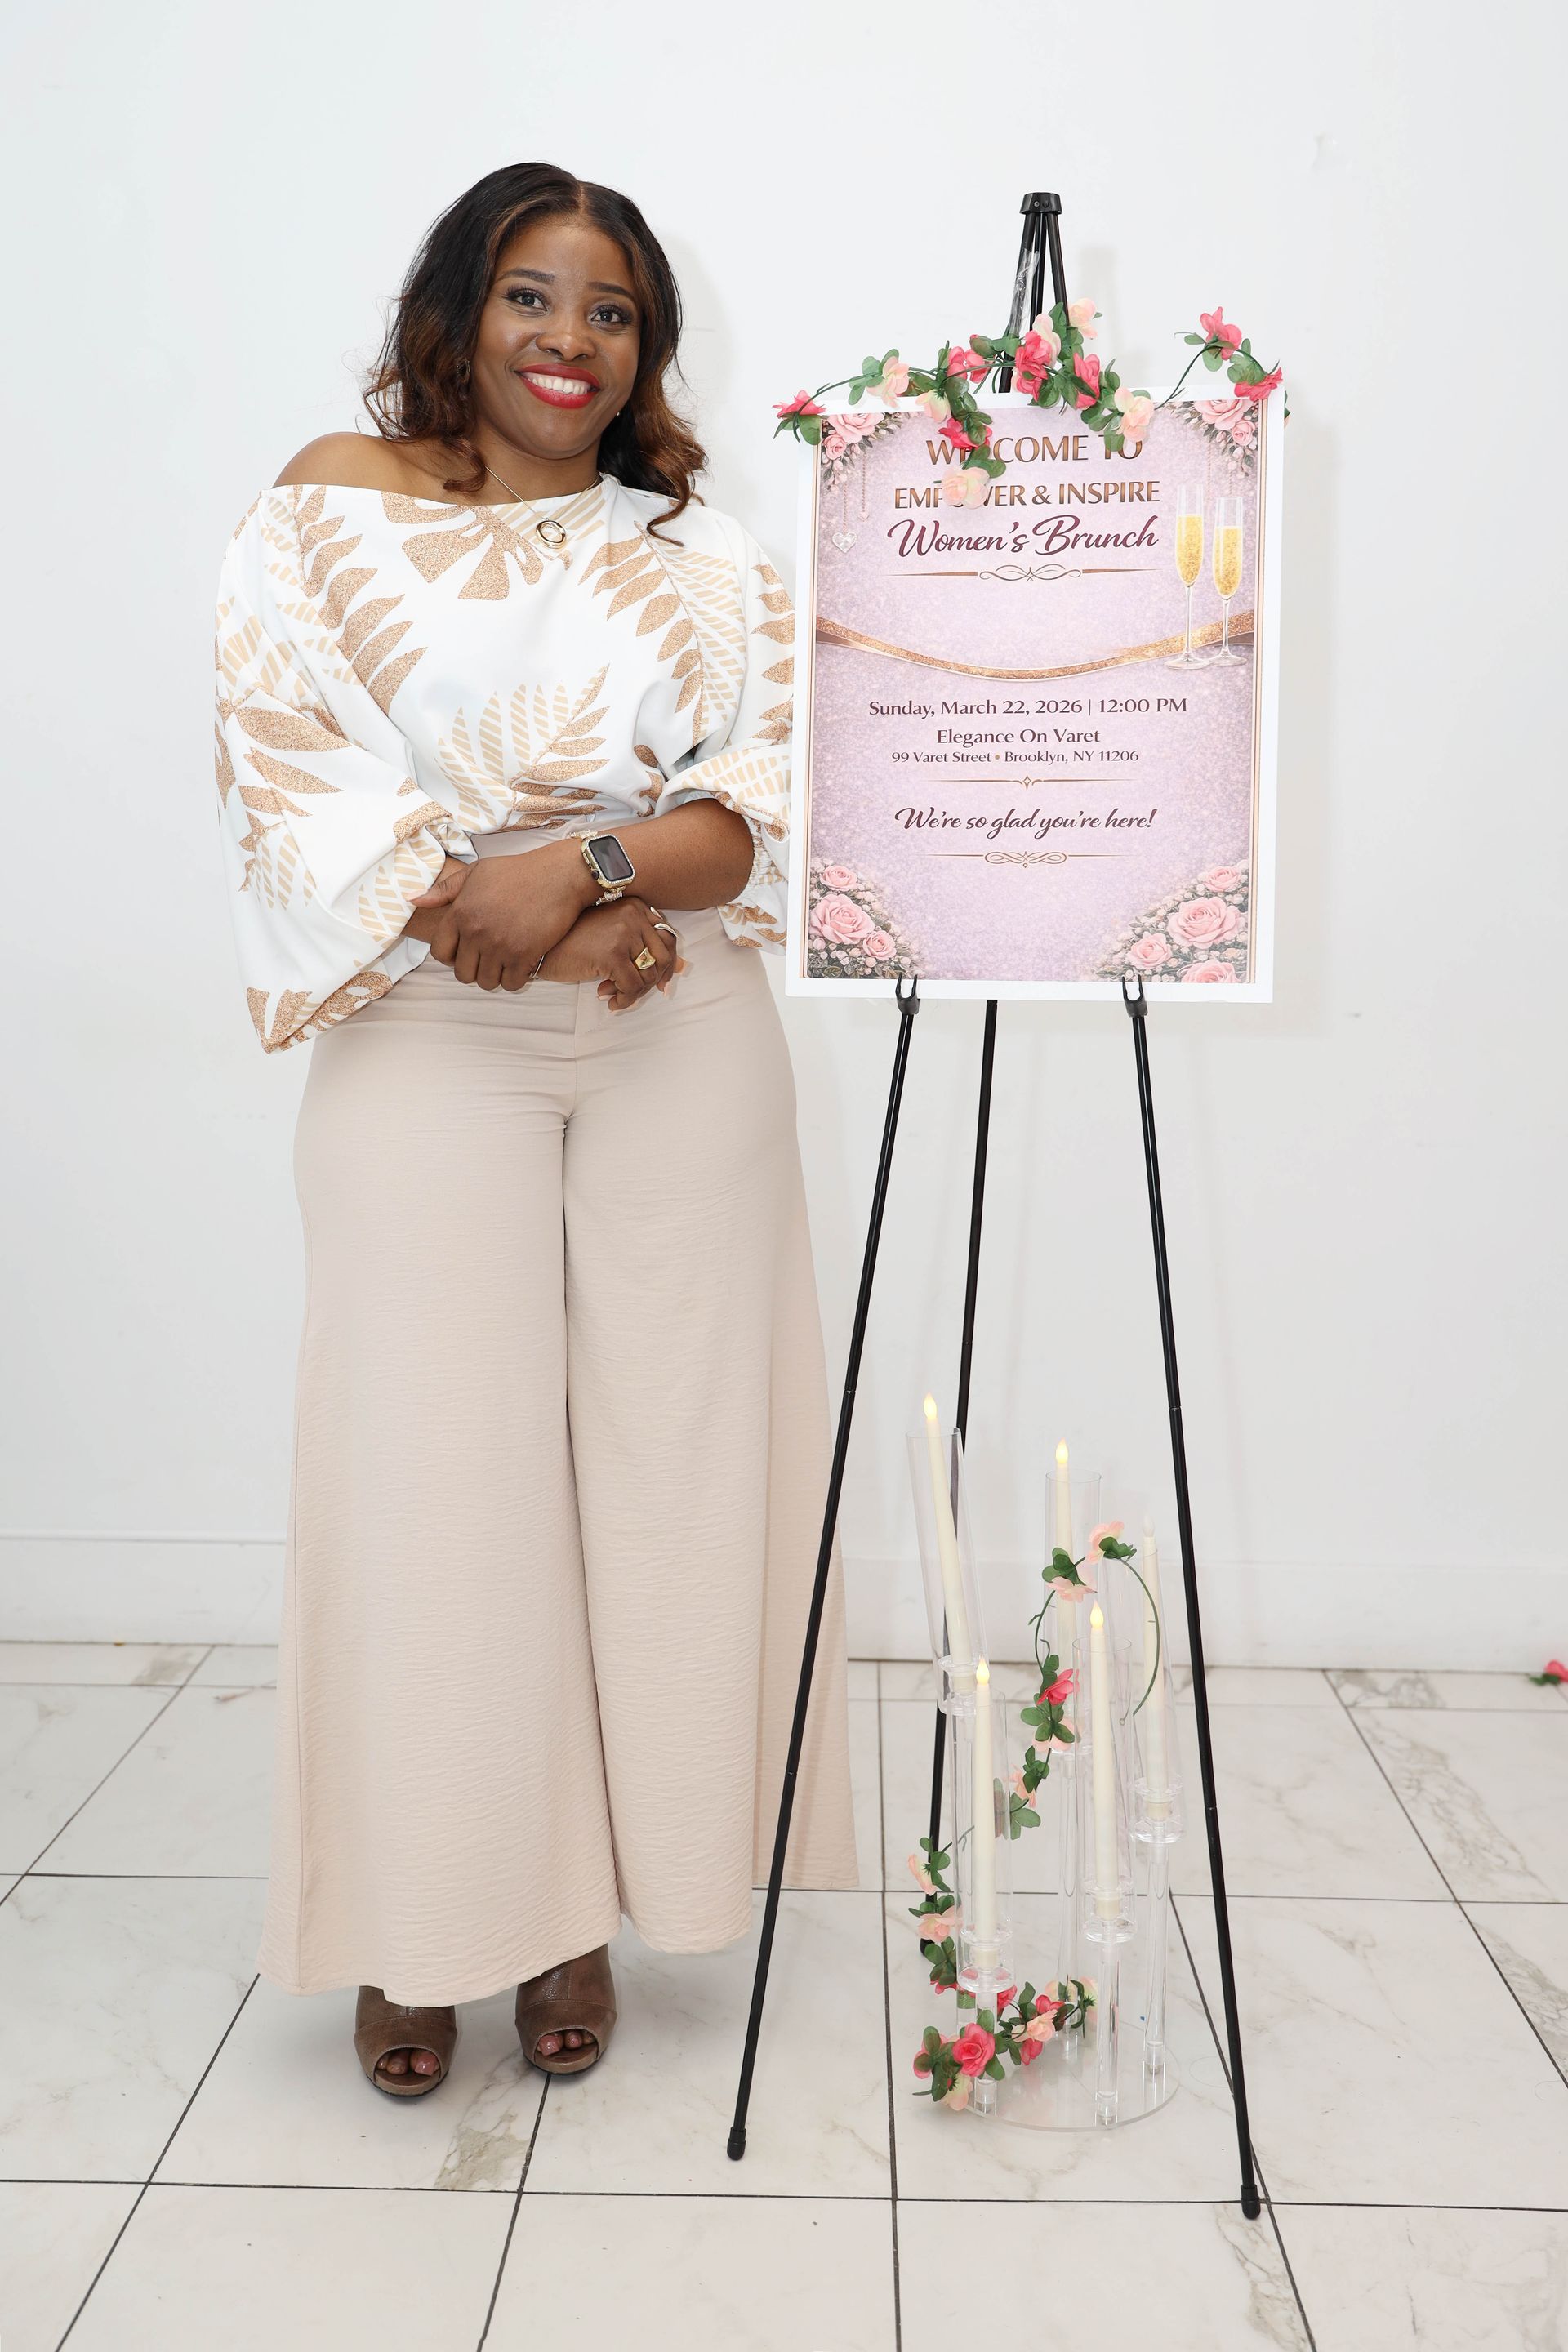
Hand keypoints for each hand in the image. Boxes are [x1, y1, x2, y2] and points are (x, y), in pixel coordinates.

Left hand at [410, 841, 592, 989]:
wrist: (558, 876)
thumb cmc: (518, 872)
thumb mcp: (476, 872)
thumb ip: (444, 890)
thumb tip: (413, 899)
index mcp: (460, 912)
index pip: (440, 953)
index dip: (451, 957)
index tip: (465, 952)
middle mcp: (476, 931)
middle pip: (462, 974)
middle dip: (473, 970)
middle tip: (487, 960)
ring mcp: (499, 945)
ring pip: (486, 982)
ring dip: (494, 976)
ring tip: (504, 963)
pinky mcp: (523, 955)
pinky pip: (510, 984)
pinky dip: (514, 979)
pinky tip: (520, 965)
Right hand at [537, 898, 681, 1010]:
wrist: (541, 945)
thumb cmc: (574, 941)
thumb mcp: (613, 936)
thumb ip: (645, 946)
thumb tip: (684, 967)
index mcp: (636, 906)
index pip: (668, 938)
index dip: (667, 964)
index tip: (660, 983)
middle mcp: (633, 915)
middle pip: (664, 957)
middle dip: (653, 981)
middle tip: (634, 993)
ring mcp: (623, 933)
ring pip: (649, 975)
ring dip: (634, 992)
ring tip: (614, 994)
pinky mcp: (611, 954)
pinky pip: (632, 987)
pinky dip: (624, 1000)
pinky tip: (608, 1000)